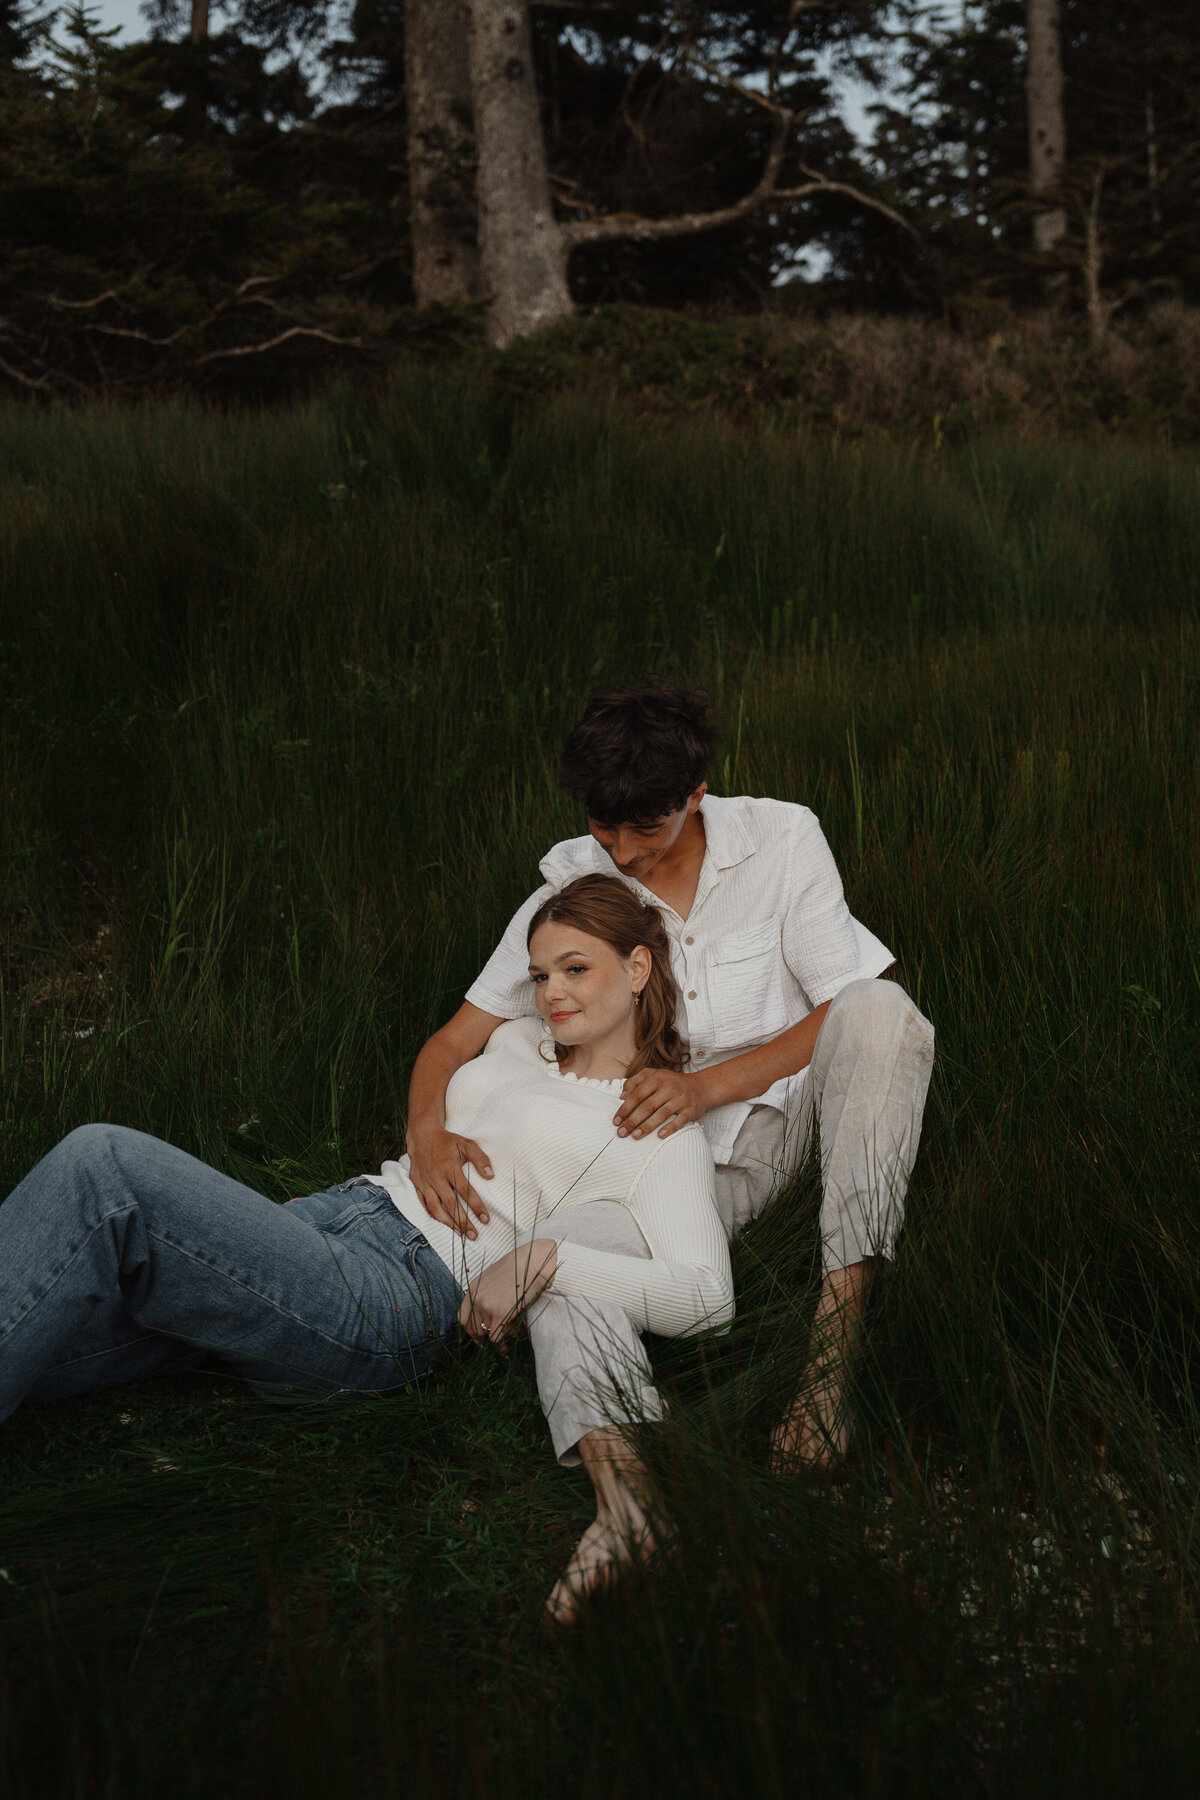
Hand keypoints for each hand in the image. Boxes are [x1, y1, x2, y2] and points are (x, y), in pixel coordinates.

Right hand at [406, 1122, 492, 1238]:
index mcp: (449, 1167)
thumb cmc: (447, 1141)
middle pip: (451, 1204)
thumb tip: (491, 1176)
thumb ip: (480, 1159)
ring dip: (448, 1223)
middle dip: (463, 1222)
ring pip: (435, 1208)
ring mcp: (425, 1183)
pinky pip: (423, 1205)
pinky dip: (432, 1216)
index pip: (465, 1191)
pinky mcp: (416, 1185)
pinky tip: (442, 1224)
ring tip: (460, 1234)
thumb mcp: (466, 1144)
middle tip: (474, 1235)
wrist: (422, 1136)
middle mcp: (436, 1177)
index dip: (476, 1206)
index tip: (485, 1219)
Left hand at [458, 1240, 557, 1346]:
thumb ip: (487, 1296)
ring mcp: (486, 1306)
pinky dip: (503, 1343)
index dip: (471, 1330)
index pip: (462, 1318)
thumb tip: (489, 1319)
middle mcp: (476, 1298)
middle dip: (486, 1336)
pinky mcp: (499, 1313)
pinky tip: (509, 1342)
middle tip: (498, 1339)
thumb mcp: (495, 1280)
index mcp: (473, 1289)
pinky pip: (496, 1337)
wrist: (531, 1262)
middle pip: (474, 1329)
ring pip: (489, 1333)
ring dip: (501, 1335)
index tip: (479, 1337)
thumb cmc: (519, 1269)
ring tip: (514, 1329)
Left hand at [614, 1067, 710, 1139]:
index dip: (625, 1108)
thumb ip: (636, 1081)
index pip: (637, 1094)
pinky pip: (679, 1121)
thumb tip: (621, 1096)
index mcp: (658, 1078)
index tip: (616, 1120)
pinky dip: (670, 1128)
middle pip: (647, 1106)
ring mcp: (681, 1099)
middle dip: (632, 1120)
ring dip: (647, 1126)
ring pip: (661, 1114)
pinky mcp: (691, 1110)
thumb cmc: (672, 1083)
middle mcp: (669, 1087)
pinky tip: (659, 1136)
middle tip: (622, 1132)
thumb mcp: (654, 1075)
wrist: (701, 1087)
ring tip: (635, 1136)